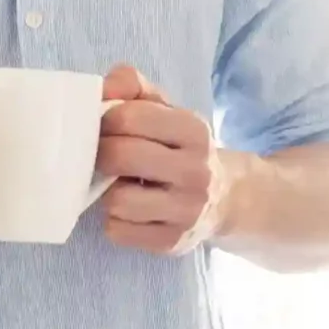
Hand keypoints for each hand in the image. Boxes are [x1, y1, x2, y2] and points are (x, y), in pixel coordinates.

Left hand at [96, 65, 237, 256]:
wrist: (226, 198)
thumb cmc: (181, 149)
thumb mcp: (167, 111)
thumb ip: (135, 88)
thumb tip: (105, 86)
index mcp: (194, 131)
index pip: (131, 117)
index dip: (106, 120)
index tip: (105, 127)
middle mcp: (196, 171)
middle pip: (121, 156)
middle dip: (102, 155)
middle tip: (104, 157)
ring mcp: (186, 211)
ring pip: (117, 200)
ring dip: (107, 193)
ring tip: (120, 185)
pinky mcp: (172, 242)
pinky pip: (118, 231)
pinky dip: (114, 220)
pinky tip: (130, 211)